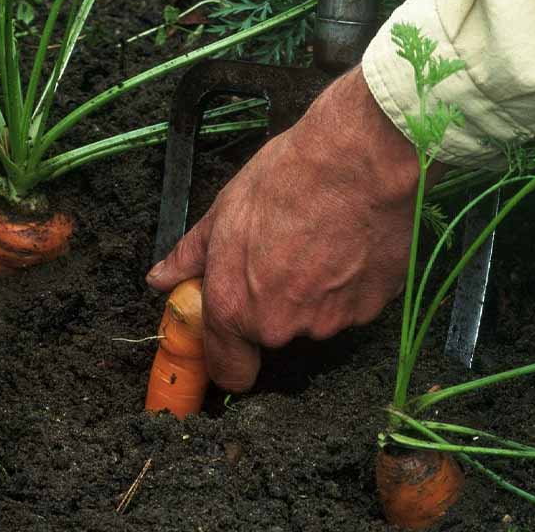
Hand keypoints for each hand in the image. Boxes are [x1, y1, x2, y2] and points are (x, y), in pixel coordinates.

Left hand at [145, 68, 444, 391]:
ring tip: (317, 239)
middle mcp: (281, 326)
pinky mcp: (372, 308)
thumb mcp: (223, 212)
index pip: (229, 372)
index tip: (230, 333)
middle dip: (273, 302)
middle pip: (273, 332)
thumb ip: (190, 256)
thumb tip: (162, 279)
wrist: (358, 161)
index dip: (228, 355)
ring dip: (313, 291)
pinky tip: (346, 242)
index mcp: (235, 306)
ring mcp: (330, 321)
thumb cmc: (286, 180)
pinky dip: (348, 283)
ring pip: (314, 317)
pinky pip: (352, 304)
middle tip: (280, 251)